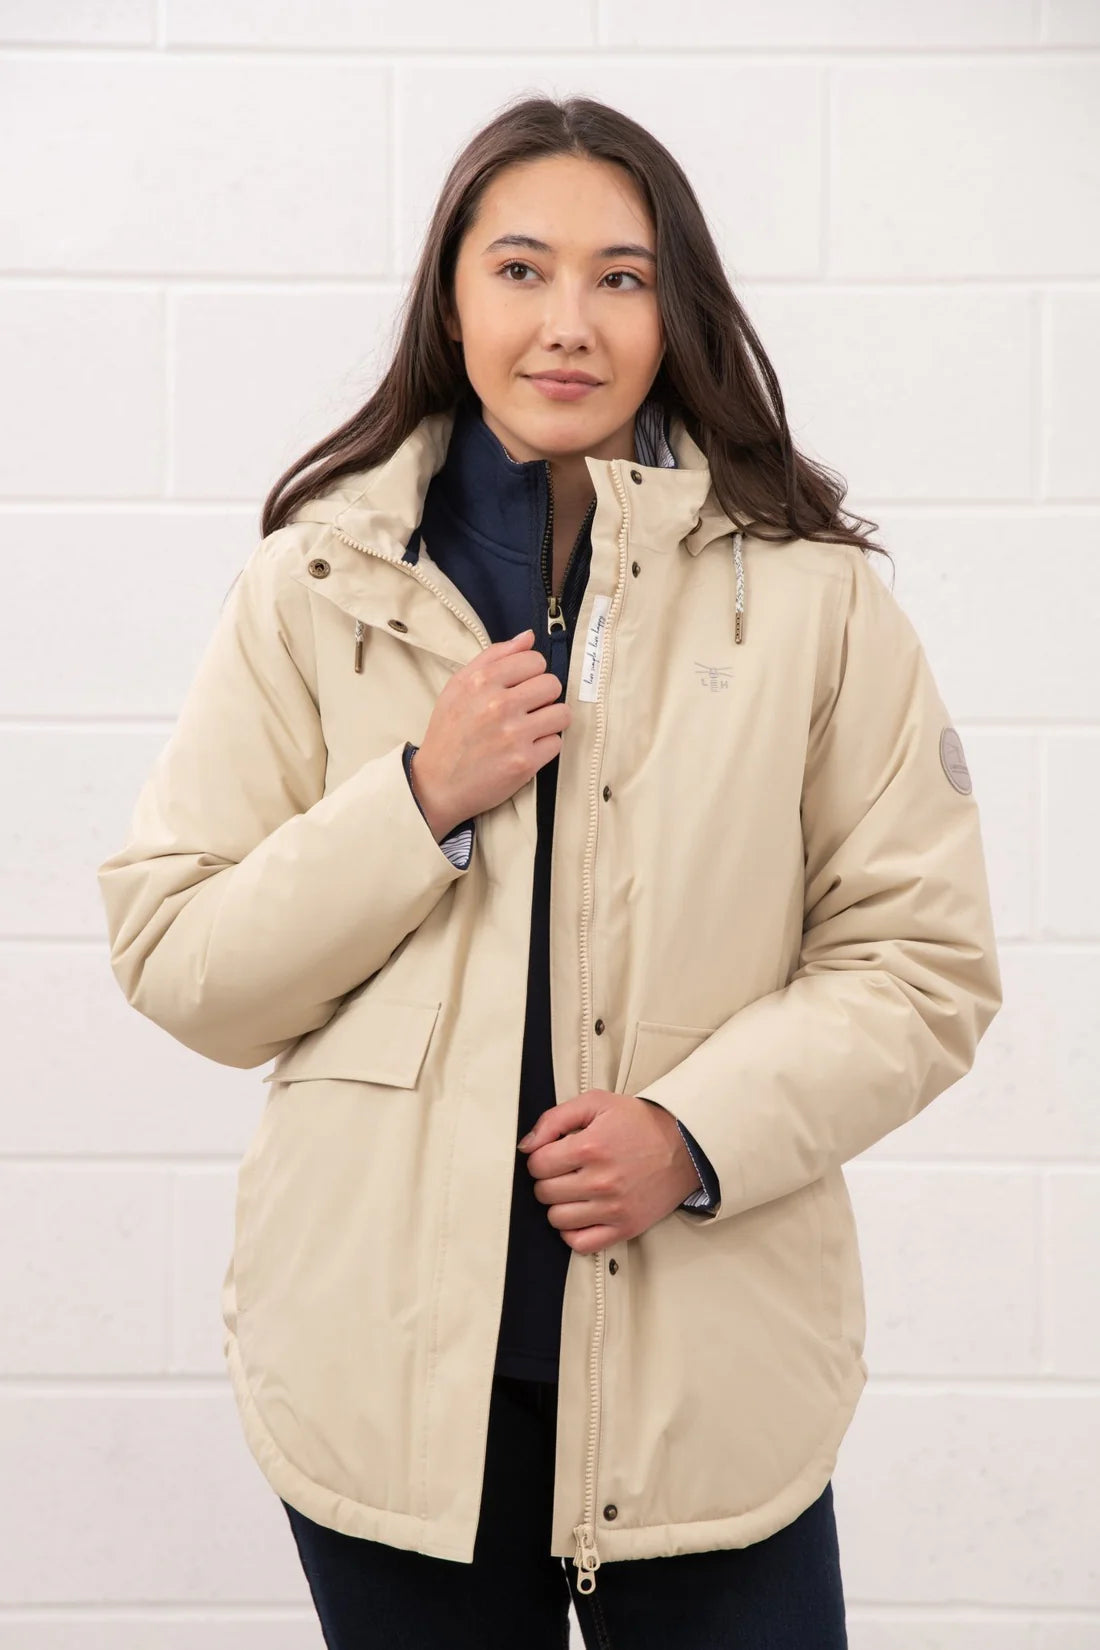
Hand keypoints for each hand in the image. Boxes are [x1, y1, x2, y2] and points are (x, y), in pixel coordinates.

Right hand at [409, 628, 571, 837]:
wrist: (436, 784)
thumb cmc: (448, 733)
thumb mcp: (458, 687)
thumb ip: (494, 657)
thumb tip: (528, 637)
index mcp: (481, 681)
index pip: (534, 660)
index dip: (531, 674)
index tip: (521, 687)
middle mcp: (498, 705)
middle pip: (553, 684)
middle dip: (543, 696)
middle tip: (527, 709)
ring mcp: (514, 735)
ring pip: (561, 713)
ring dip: (550, 721)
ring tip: (531, 728)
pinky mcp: (525, 762)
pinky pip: (556, 742)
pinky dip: (544, 746)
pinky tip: (526, 749)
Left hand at [517, 1090, 701, 1252]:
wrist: (685, 1145)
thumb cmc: (641, 1123)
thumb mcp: (597, 1103)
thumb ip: (554, 1118)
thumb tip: (526, 1145)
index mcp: (590, 1147)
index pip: (537, 1165)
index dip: (540, 1158)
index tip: (552, 1155)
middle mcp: (601, 1181)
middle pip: (544, 1193)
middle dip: (548, 1179)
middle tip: (564, 1170)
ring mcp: (613, 1208)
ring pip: (557, 1219)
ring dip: (559, 1205)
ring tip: (574, 1190)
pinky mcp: (625, 1228)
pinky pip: (581, 1243)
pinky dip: (573, 1232)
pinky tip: (581, 1213)